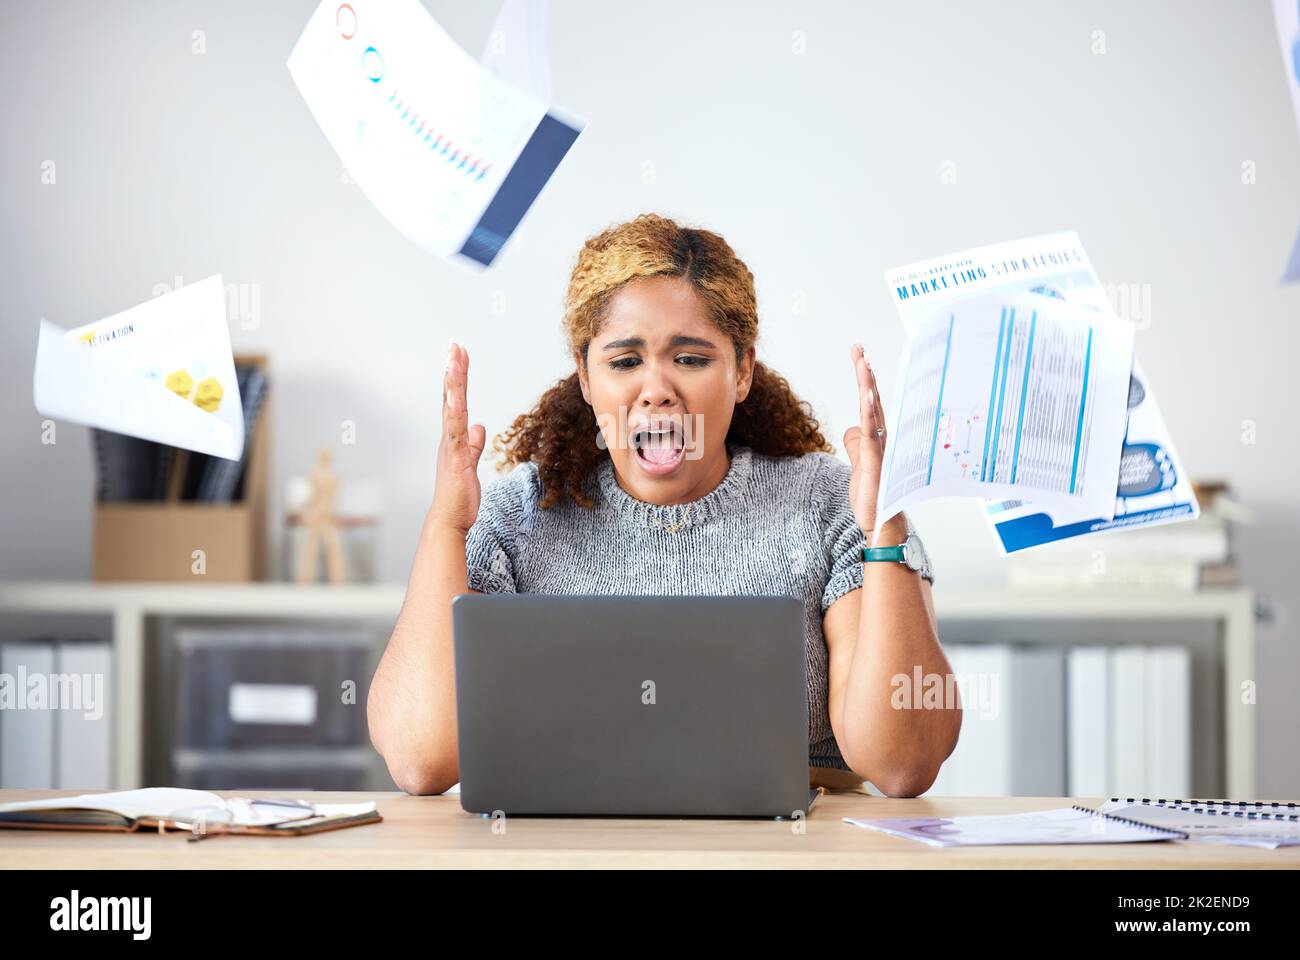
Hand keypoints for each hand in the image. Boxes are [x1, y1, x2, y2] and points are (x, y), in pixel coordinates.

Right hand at [429, 339, 486, 534]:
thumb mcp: (470, 464)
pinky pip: (455, 431)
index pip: (456, 401)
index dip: (457, 378)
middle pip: (451, 397)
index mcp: (453, 438)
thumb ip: (474, 445)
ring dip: (453, 384)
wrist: (449, 520)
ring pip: (451, 409)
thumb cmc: (458, 497)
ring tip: (454, 359)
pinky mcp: (455, 458)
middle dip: (453, 371)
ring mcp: (450, 447)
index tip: (459, 355)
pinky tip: (457, 397)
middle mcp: (448, 438)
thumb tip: (479, 428)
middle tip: (454, 345)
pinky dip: (455, 413)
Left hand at [843, 343, 885, 537]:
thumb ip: (855, 445)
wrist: (882, 523)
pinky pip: (872, 433)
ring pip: (873, 411)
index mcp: (877, 437)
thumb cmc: (874, 496)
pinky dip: (869, 414)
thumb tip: (852, 428)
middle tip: (858, 348)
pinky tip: (866, 396)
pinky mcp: (876, 461)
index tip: (859, 354)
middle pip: (872, 399)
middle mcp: (882, 438)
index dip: (864, 377)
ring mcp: (881, 448)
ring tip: (862, 362)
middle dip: (865, 373)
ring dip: (867, 386)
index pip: (868, 401)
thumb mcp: (858, 465)